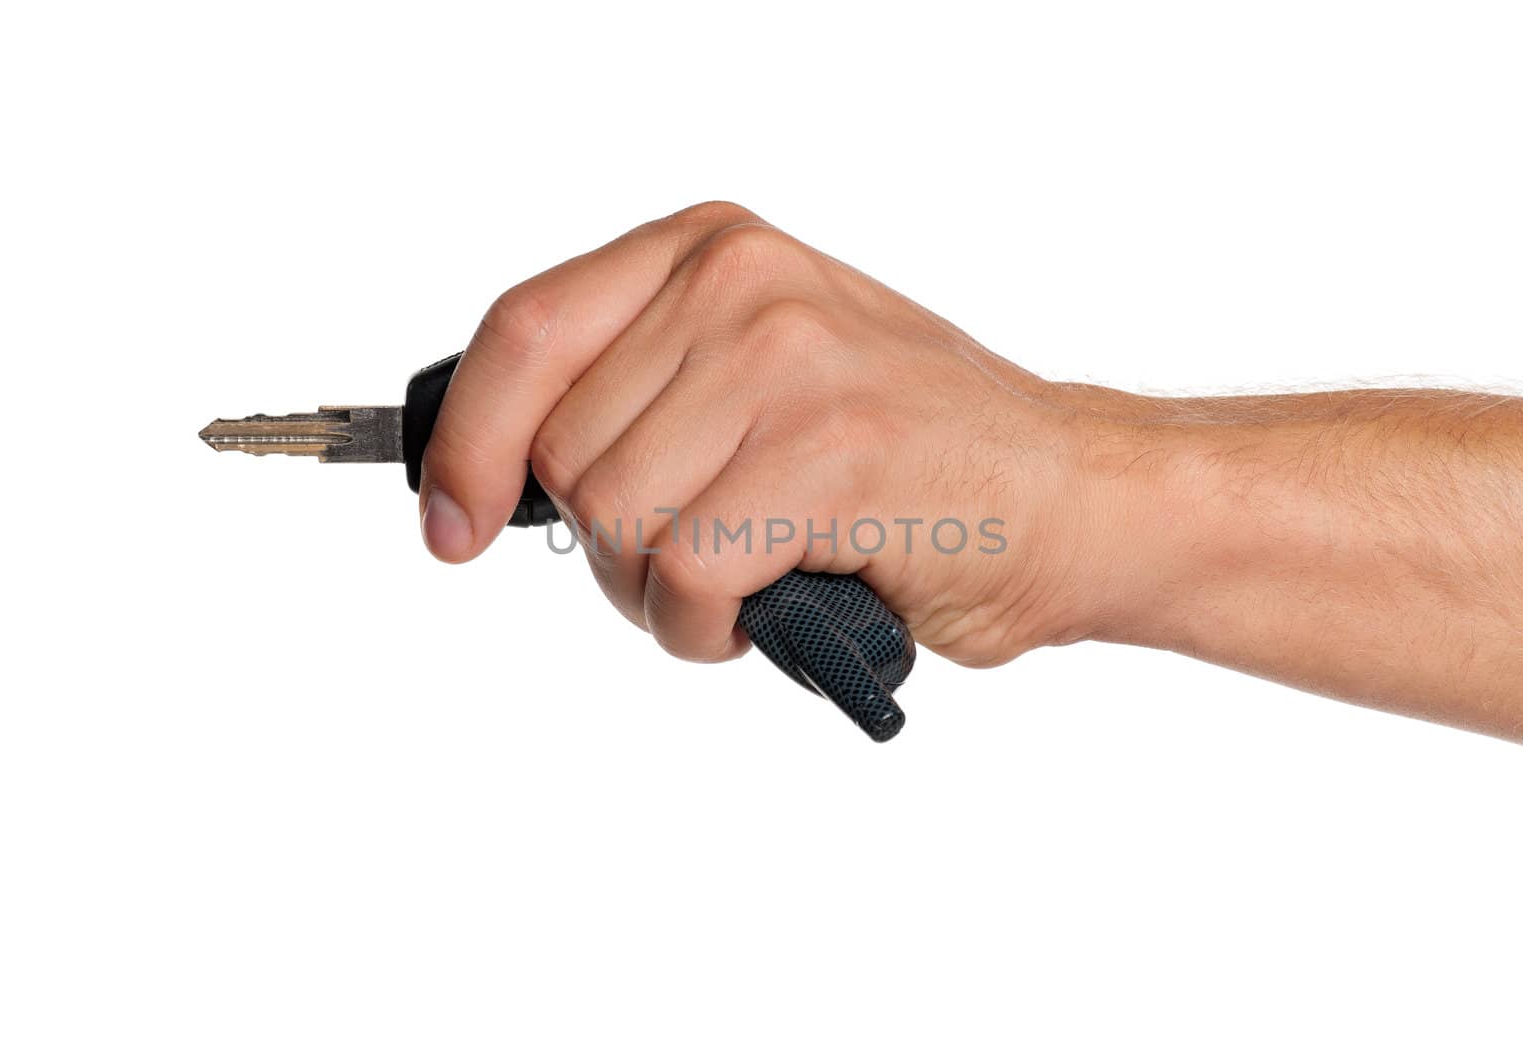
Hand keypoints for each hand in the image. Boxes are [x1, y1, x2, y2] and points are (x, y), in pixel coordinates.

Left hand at [418, 202, 1114, 666]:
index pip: (526, 331)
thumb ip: (645, 389)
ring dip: (657, 594)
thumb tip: (497, 471)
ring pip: (615, 520)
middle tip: (694, 564)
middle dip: (606, 545)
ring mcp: (785, 363)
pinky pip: (682, 576)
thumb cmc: (914, 459)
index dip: (467, 441)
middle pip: (564, 451)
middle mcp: (742, 286)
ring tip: (744, 584)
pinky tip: (762, 614)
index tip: (450, 524)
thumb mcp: (764, 376)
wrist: (1072, 498)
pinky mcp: (825, 453)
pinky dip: (701, 630)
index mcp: (714, 251)